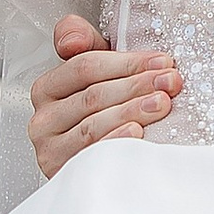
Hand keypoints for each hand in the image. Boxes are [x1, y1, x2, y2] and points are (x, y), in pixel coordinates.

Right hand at [27, 13, 182, 177]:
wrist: (105, 166)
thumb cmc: (105, 111)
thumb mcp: (96, 72)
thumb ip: (81, 41)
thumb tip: (73, 39)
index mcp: (48, 88)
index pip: (84, 66)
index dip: (127, 62)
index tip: (162, 62)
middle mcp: (43, 120)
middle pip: (93, 96)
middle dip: (137, 86)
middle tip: (170, 82)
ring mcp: (51, 150)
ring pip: (93, 125)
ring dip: (132, 111)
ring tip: (162, 104)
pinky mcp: (63, 175)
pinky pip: (92, 155)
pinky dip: (117, 142)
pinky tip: (138, 134)